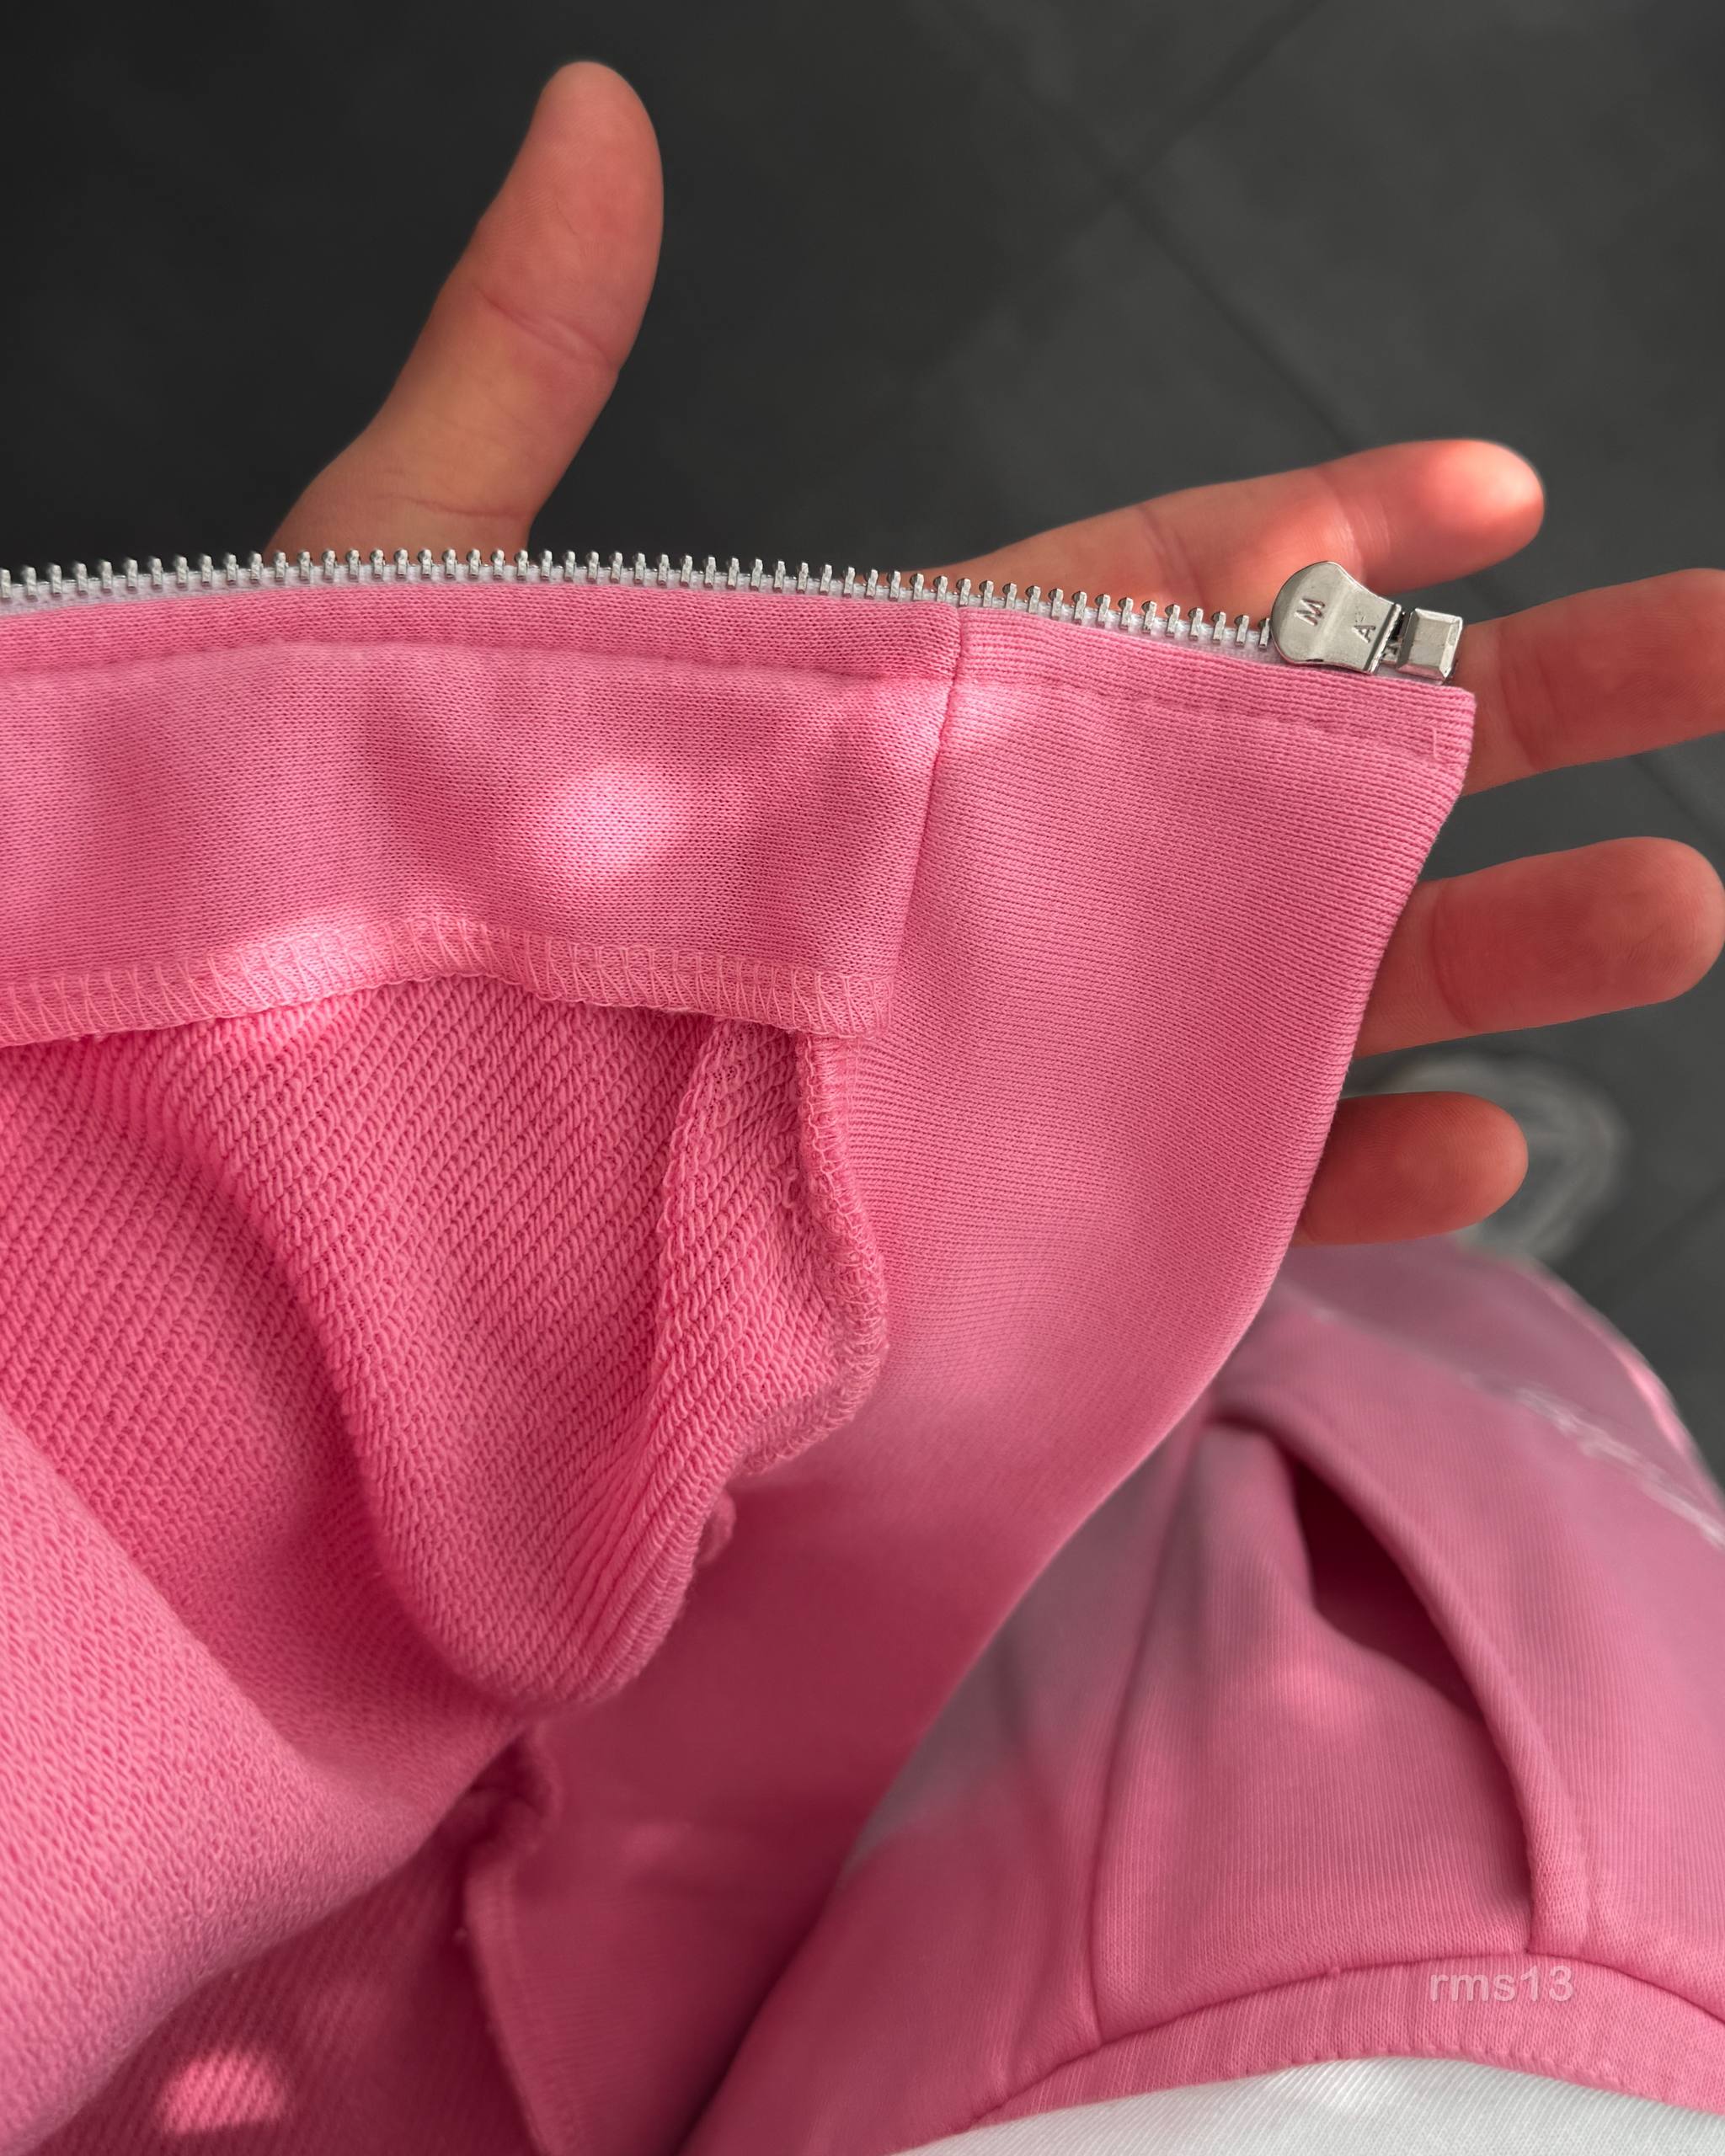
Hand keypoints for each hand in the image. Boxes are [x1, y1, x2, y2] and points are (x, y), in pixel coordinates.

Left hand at [271, 63, 1724, 1249]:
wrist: (327, 1202)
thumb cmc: (339, 895)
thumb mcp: (418, 600)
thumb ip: (525, 374)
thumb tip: (595, 122)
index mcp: (901, 721)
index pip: (1154, 605)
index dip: (1327, 540)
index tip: (1488, 487)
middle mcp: (1003, 887)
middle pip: (1292, 785)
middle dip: (1510, 715)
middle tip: (1707, 652)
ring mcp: (1031, 1064)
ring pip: (1300, 994)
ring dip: (1495, 954)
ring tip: (1679, 902)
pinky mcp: (1025, 1234)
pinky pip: (1220, 1202)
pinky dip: (1352, 1178)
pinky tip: (1489, 1146)